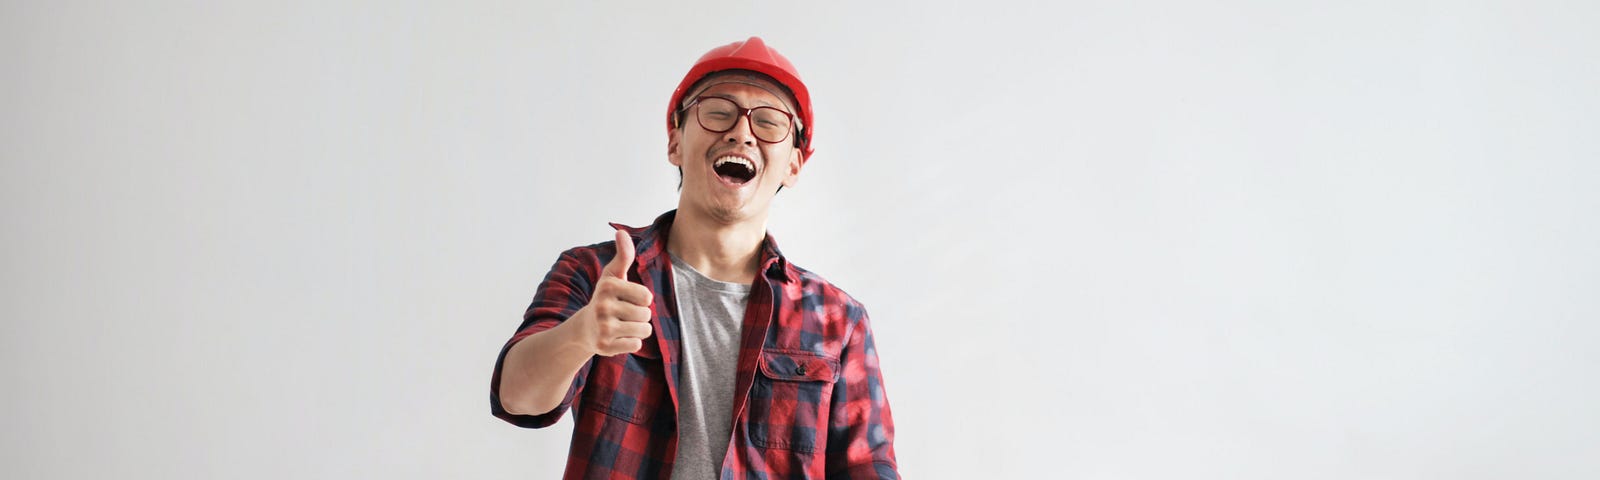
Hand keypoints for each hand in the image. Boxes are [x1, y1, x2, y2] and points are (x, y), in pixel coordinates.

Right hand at [567, 229, 653, 355]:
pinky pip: (636, 345)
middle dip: (641, 315)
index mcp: (608, 286)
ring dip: (638, 329)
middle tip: (624, 314)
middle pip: (646, 315)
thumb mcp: (613, 275)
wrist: (585, 328)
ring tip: (623, 325)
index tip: (628, 299)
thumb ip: (623, 255)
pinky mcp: (605, 347)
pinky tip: (618, 337)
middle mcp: (603, 307)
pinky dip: (632, 342)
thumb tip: (621, 231)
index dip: (642, 299)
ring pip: (644, 330)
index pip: (647, 296)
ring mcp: (603, 328)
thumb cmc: (606, 298)